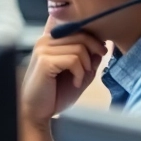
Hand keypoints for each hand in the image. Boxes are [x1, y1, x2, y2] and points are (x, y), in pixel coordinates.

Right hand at [20, 16, 109, 132]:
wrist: (37, 113)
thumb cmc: (56, 93)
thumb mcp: (80, 73)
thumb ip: (91, 59)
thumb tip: (103, 46)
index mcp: (52, 39)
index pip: (79, 27)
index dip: (94, 38)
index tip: (101, 51)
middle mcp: (46, 40)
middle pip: (82, 35)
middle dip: (94, 52)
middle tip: (91, 69)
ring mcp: (43, 49)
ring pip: (80, 48)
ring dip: (86, 66)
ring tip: (80, 78)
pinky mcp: (44, 61)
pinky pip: (73, 60)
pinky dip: (79, 73)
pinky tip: (75, 83)